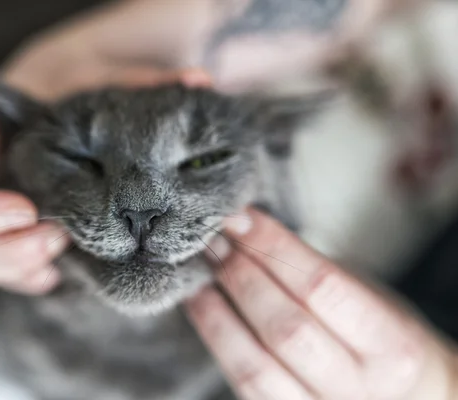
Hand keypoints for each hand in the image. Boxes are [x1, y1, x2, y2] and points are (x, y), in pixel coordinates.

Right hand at [0, 38, 210, 294]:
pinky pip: (6, 275)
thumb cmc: (75, 84)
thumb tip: (198, 83)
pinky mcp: (12, 238)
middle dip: (5, 251)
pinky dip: (33, 277)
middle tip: (59, 237)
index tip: (25, 209)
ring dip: (18, 268)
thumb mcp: (96, 76)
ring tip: (66, 249)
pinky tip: (68, 267)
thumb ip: (141, 82)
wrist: (69, 98)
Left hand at [187, 209, 456, 398]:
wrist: (406, 397)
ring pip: (255, 368)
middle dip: (241, 277)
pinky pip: (244, 385)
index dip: (273, 247)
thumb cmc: (380, 336)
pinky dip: (216, 342)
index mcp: (392, 345)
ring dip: (216, 313)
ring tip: (199, 274)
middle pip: (285, 329)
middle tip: (214, 241)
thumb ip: (316, 272)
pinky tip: (201, 307)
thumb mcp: (369, 297)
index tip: (239, 218)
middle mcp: (359, 387)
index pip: (322, 287)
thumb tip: (247, 230)